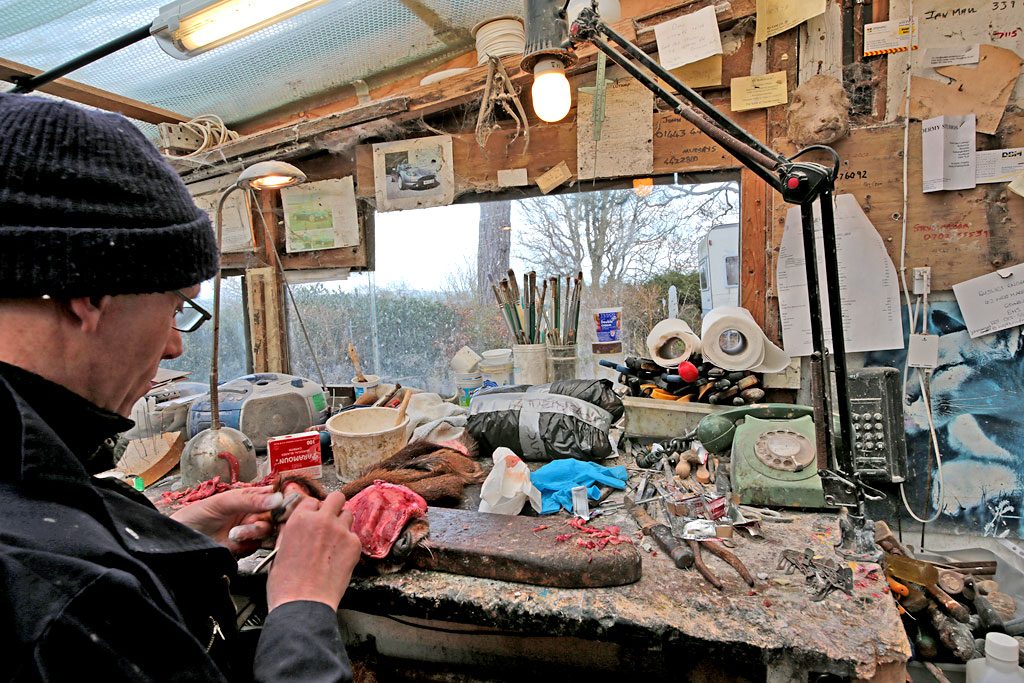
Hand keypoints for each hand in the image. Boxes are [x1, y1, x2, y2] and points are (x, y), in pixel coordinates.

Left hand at [170, 487, 282, 555]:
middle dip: (271, 518)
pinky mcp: (244, 548)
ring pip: (267, 531)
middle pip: (276, 515)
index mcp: (249, 498)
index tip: (286, 501)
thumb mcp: (223, 502)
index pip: (274, 494)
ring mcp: (249, 531)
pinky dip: (247, 544)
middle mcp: (252, 513)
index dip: (284, 497)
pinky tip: (233, 541)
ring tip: (235, 533)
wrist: (180, 539)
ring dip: (254, 532)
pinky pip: (256, 546)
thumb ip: (250, 500)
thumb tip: (277, 499)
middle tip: (260, 520)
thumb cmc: (195, 516)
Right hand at [266, 491, 361, 611]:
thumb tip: (292, 526)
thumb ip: (289, 533)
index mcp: (299, 520)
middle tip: (331, 520)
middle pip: (336, 498)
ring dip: (343, 524)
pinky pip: (355, 536)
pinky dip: (349, 544)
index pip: (312, 501)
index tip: (315, 518)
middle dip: (334, 507)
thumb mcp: (278, 551)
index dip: (314, 511)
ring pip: (348, 514)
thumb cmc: (287, 585)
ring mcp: (340, 531)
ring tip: (335, 541)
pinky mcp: (354, 545)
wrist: (303, 604)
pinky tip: (339, 558)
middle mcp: (321, 520)